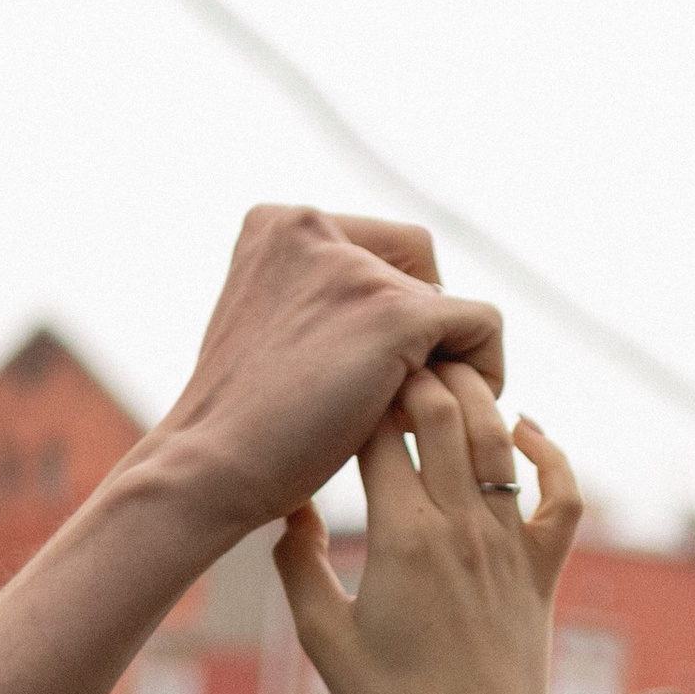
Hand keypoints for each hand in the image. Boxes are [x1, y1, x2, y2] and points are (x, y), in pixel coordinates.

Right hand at [146, 205, 503, 541]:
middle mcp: (312, 225)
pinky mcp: (394, 312)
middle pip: (418, 268)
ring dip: (442, 363)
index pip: (378, 248)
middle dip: (419, 336)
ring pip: (449, 301)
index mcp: (278, 224)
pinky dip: (481, 375)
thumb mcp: (273, 331)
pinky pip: (483, 326)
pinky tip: (436, 424)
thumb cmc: (243, 424)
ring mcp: (352, 267)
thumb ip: (322, 300)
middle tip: (389, 403)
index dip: (389, 312)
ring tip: (404, 418)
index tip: (366, 375)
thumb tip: (405, 308)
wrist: (212, 469)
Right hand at [274, 366, 582, 693]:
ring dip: (473, 395)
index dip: (355, 398)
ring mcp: (509, 546)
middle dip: (413, 372)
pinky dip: (550, 452)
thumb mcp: (323, 640)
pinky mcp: (544, 570)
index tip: (336, 387)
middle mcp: (461, 529)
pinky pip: (563, 495)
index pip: (377, 432)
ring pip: (499, 438)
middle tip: (389, 359)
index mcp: (401, 538)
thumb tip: (289, 508)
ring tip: (443, 377)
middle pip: (442, 412)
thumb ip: (297, 565)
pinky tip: (525, 428)